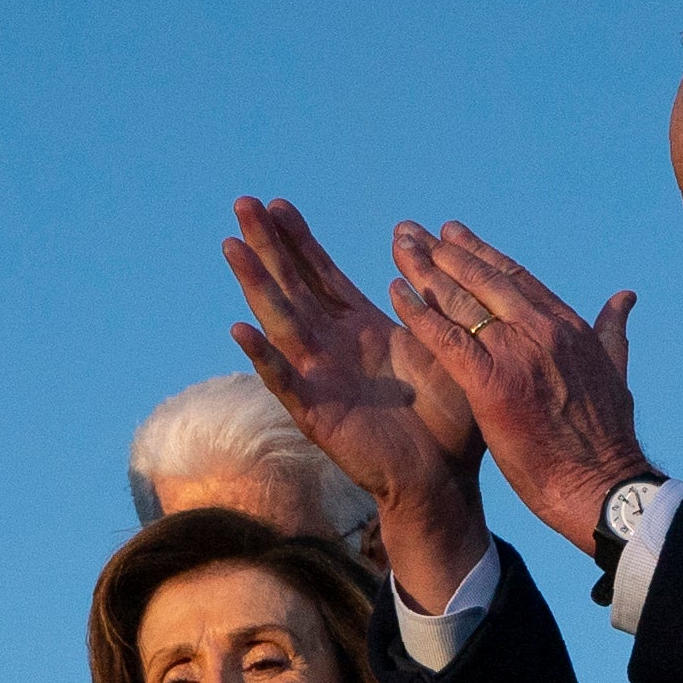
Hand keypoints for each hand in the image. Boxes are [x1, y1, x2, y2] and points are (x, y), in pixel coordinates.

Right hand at [223, 195, 485, 605]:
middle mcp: (333, 349)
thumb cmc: (449, 418)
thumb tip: (420, 249)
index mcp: (362, 330)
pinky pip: (286, 382)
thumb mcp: (445, 345)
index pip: (321, 275)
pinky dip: (265, 357)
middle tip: (244, 203)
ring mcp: (320, 380)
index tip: (277, 204)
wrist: (444, 479)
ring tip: (232, 247)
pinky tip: (242, 330)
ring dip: (256, 285)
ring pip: (282, 322)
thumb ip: (428, 303)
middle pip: (292, 286)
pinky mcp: (318, 414)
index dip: (299, 241)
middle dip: (268, 246)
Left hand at [384, 221, 647, 559]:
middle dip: (445, 252)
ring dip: (425, 269)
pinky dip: (418, 313)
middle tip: (413, 231)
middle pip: (484, 278)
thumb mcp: (616, 370)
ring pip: (461, 299)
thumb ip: (612, 330)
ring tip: (400, 246)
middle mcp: (540, 328)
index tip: (455, 235)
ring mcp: (515, 352)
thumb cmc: (606, 439)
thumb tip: (624, 297)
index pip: (516, 278)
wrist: (599, 482)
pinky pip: (445, 338)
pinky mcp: (491, 382)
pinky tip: (395, 292)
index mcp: (567, 325)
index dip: (482, 254)